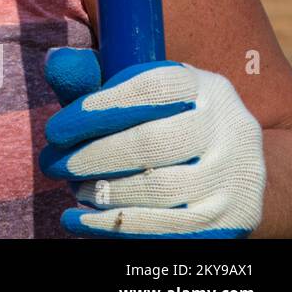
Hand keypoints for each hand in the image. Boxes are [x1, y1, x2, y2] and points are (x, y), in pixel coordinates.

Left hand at [39, 47, 265, 237]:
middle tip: (54, 164)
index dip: (96, 109)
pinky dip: (115, 226)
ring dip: (105, 191)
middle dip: (92, 156)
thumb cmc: (156, 125)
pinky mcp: (234, 220)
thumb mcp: (131, 97)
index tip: (55, 131)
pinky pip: (170, 229)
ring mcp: (237, 176)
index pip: (150, 89)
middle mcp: (230, 128)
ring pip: (161, 188)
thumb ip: (91, 80)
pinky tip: (78, 220)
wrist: (219, 174)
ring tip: (75, 188)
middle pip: (153, 142)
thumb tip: (60, 62)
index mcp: (204, 87)